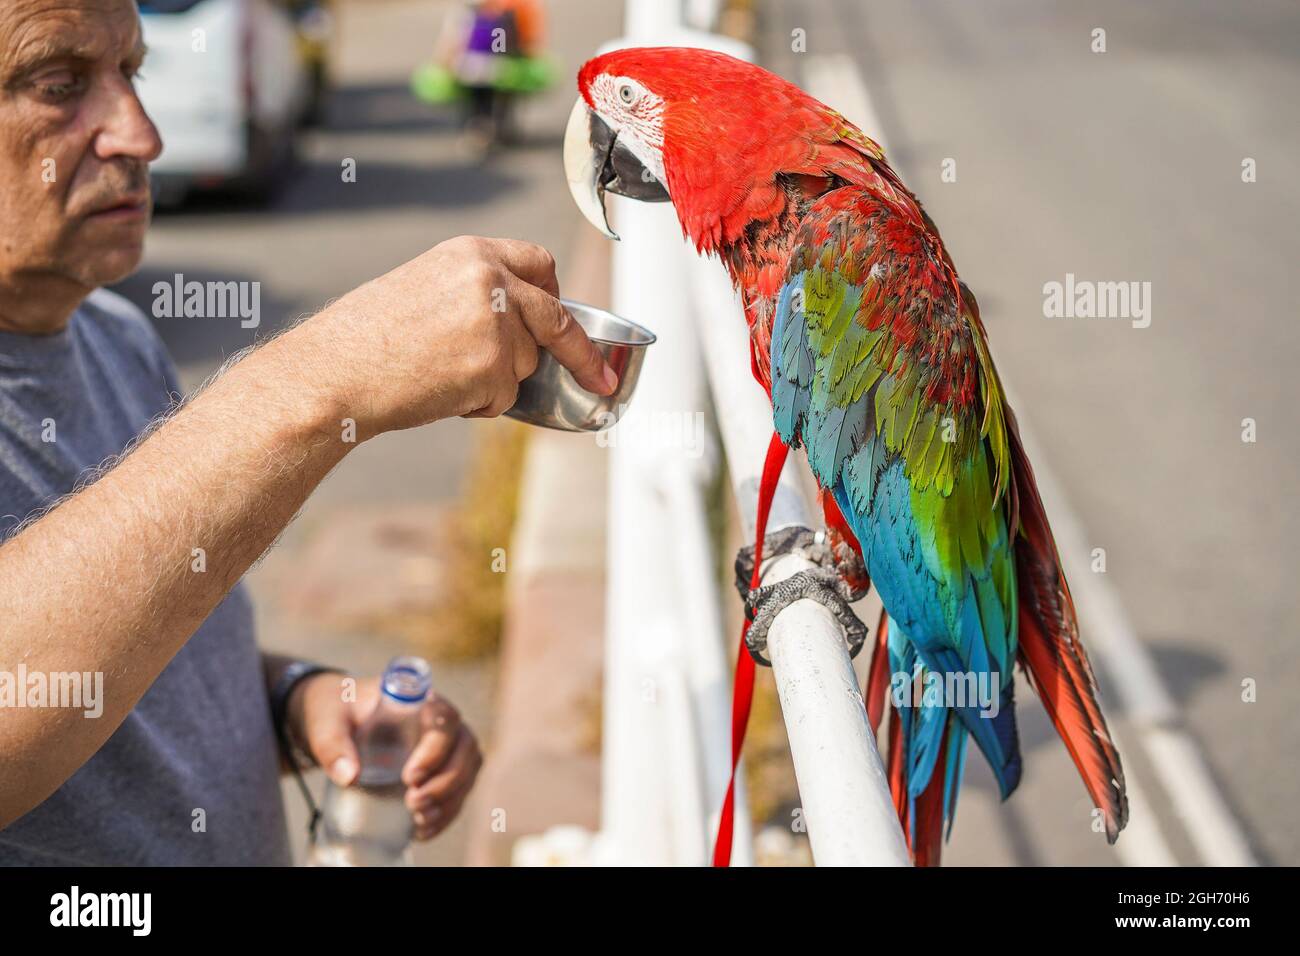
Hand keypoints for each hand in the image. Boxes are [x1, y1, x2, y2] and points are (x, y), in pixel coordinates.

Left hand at [288, 673, 482, 840]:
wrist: (337, 720)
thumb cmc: (335, 712)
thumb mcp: (327, 723)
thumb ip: (333, 746)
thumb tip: (349, 777)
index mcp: (418, 701)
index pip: (445, 721)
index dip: (436, 750)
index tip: (409, 777)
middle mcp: (440, 722)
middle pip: (465, 749)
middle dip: (445, 782)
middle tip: (412, 803)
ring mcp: (446, 746)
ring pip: (468, 772)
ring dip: (449, 800)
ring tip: (418, 819)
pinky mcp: (442, 769)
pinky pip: (459, 791)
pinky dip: (446, 813)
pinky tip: (423, 829)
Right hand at [300, 236, 617, 436]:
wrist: (333, 373)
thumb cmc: (366, 339)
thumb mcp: (425, 290)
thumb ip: (477, 296)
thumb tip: (523, 330)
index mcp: (472, 253)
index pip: (540, 264)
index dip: (557, 296)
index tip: (572, 319)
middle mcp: (491, 279)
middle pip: (554, 319)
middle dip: (581, 353)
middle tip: (599, 379)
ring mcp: (496, 322)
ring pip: (525, 366)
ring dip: (495, 382)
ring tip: (439, 376)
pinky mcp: (492, 366)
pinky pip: (505, 398)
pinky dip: (479, 406)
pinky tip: (438, 393)